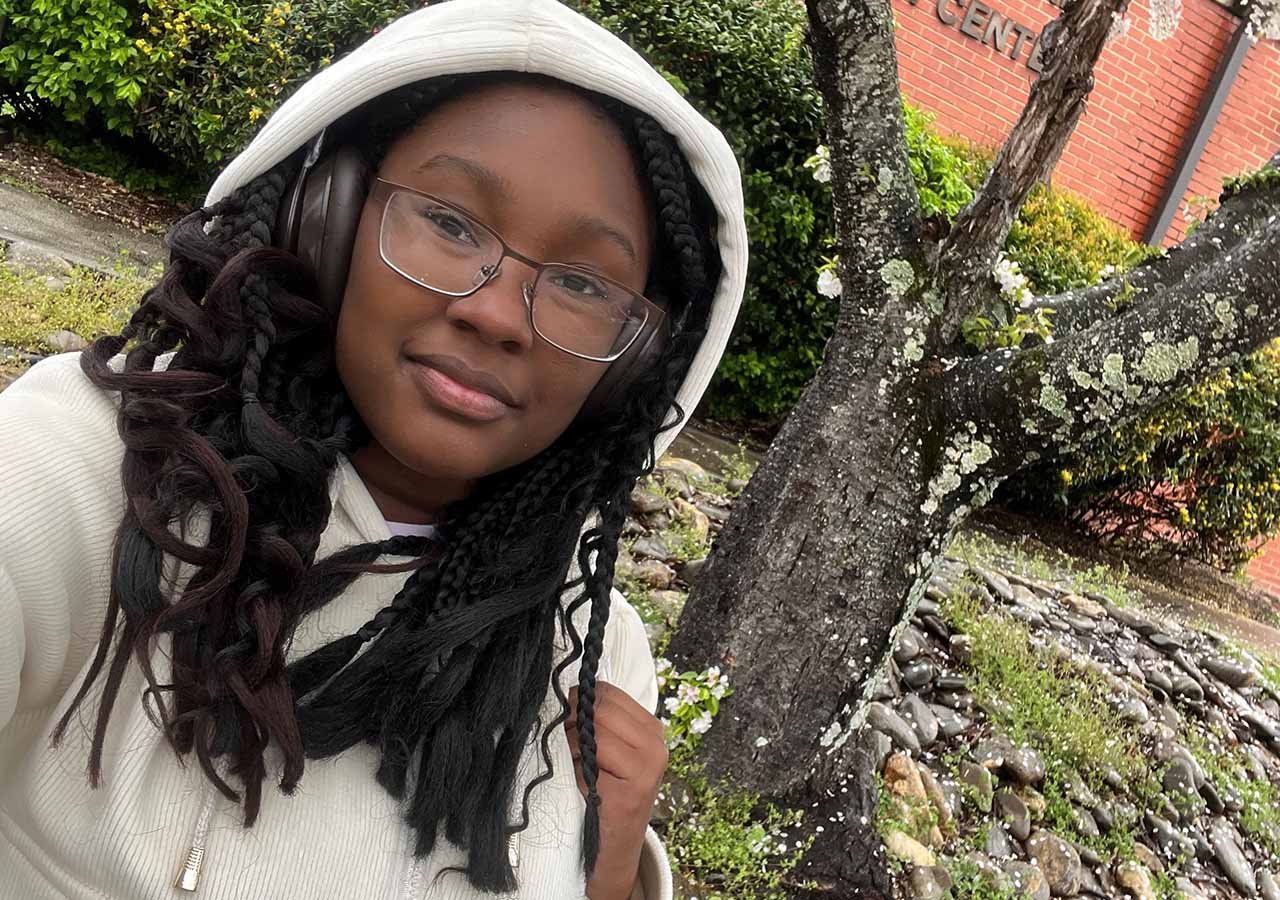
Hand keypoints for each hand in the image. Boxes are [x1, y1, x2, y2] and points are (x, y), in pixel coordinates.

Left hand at [565, 681, 668, 899]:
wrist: (613, 848)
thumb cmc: (604, 795)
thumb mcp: (606, 752)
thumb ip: (596, 721)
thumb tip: (565, 693)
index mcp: (652, 728)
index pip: (606, 692)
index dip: (579, 702)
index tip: (568, 723)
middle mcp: (657, 743)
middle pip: (600, 707)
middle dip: (574, 720)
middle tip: (567, 745)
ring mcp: (650, 766)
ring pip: (595, 729)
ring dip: (574, 744)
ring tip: (578, 766)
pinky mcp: (635, 788)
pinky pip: (592, 758)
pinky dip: (578, 767)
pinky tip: (583, 784)